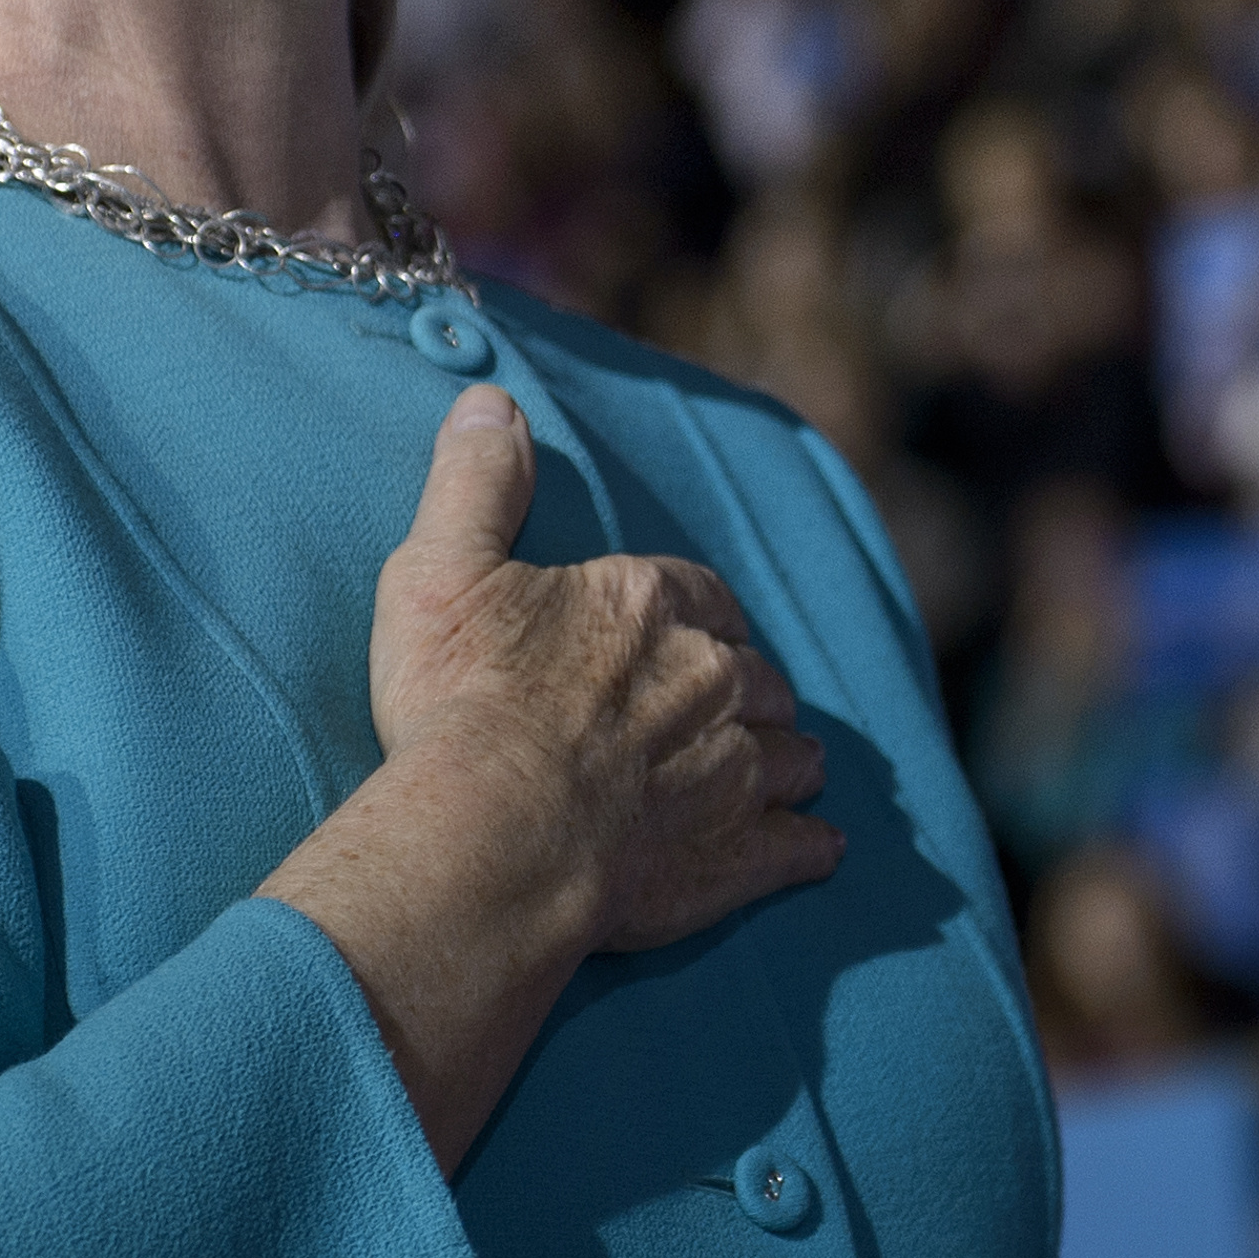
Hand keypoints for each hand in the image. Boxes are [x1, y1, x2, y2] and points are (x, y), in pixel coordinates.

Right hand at [262, 387, 840, 1172]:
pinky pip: (804, 846)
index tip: (683, 634)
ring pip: (794, 754)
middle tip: (719, 710)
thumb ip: (476, 482)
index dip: (695, 616)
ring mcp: (738, 769)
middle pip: (756, 675)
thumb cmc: (460, 703)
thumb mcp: (442, 569)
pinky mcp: (741, 855)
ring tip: (775, 772)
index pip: (702, 596)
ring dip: (786, 759)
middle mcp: (715, 677)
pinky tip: (815, 848)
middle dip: (744, 689)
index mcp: (651, 603)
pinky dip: (812, 845)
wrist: (494, 838)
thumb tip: (493, 402)